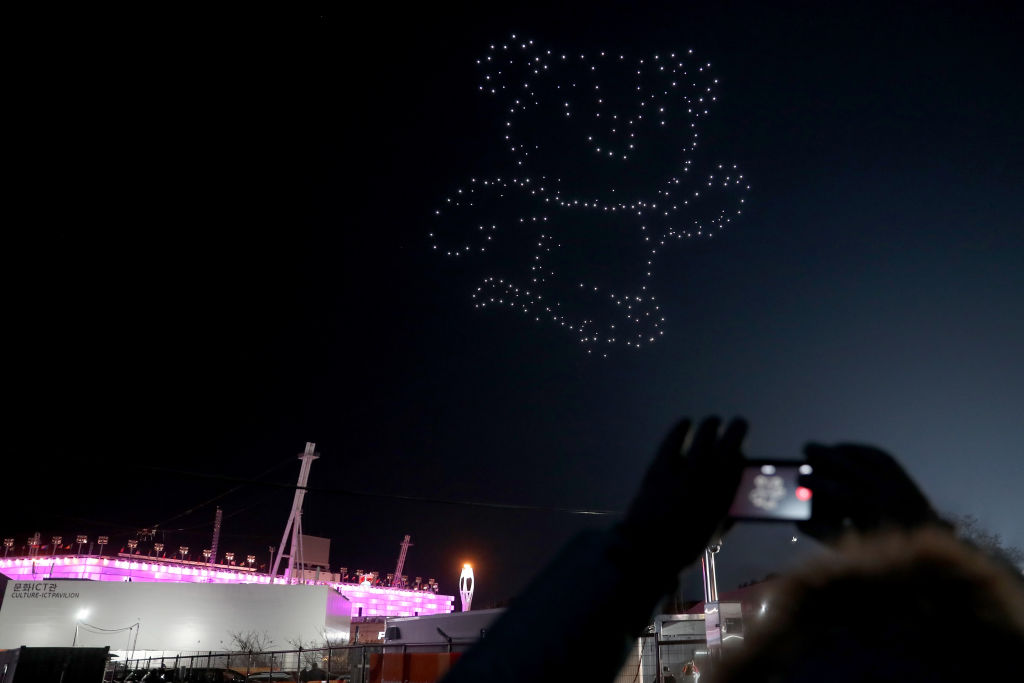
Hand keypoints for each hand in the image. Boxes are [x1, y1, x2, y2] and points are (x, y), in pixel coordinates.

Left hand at [618, 416, 746, 571]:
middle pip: (727, 444)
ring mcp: (683, 471)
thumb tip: (736, 492)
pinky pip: (673, 442)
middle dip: (735, 430)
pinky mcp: (660, 467)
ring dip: (711, 426)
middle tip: (736, 423)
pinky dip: (680, 430)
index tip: (747, 443)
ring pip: (703, 438)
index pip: (742, 463)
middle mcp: (709, 479)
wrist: (649, 549)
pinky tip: (685, 422)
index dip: (746, 453)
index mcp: (725, 497)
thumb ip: (728, 508)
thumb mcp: (715, 529)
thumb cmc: (685, 544)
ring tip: (714, 421)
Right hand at [797, 443, 948, 543]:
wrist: (924, 546)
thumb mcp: (851, 548)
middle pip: (851, 466)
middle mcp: (885, 491)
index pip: (839, 491)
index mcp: (872, 512)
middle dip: (825, 455)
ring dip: (841, 450)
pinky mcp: (902, 476)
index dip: (818, 483)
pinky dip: (860, 450)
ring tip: (822, 449)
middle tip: (806, 448)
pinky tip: (845, 450)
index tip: (801, 479)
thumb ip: (824, 534)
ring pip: (865, 457)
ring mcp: (896, 481)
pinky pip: (879, 456)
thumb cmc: (884, 551)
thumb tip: (799, 519)